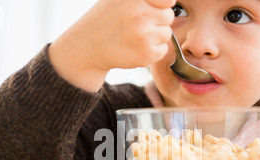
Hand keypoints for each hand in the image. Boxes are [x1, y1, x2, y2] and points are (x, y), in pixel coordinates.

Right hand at [49, 0, 175, 91]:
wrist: (89, 46)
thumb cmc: (106, 19)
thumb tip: (170, 0)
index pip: (168, 0)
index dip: (161, 5)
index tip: (151, 10)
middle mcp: (140, 15)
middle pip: (168, 16)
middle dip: (158, 21)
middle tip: (139, 25)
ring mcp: (144, 36)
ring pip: (166, 34)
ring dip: (156, 36)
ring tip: (136, 36)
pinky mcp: (146, 54)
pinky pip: (163, 49)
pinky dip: (154, 50)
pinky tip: (137, 47)